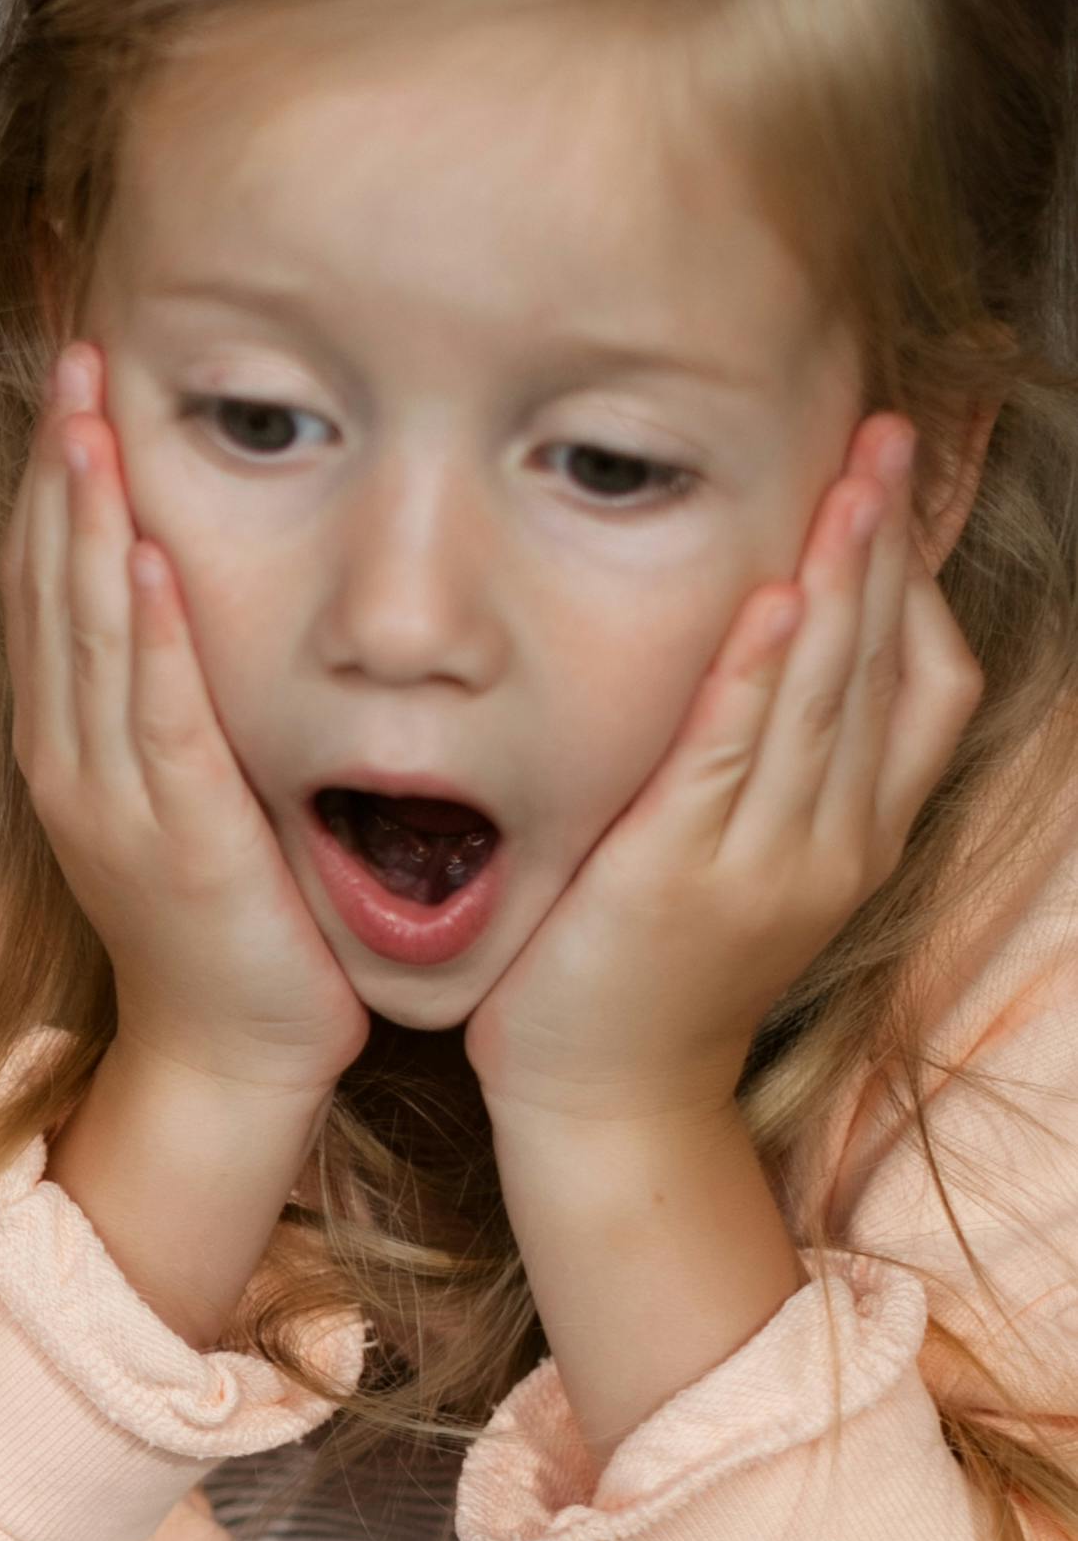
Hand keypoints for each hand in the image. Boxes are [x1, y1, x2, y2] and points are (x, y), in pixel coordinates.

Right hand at [5, 346, 370, 1104]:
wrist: (230, 1054)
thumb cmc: (228, 919)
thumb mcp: (182, 786)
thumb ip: (175, 696)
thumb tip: (194, 586)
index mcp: (69, 743)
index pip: (46, 585)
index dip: (54, 479)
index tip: (74, 381)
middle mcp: (70, 760)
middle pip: (51, 587)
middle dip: (63, 467)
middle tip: (76, 356)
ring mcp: (112, 800)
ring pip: (88, 636)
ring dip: (91, 523)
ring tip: (94, 421)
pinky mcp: (176, 837)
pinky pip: (156, 718)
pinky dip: (152, 637)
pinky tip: (156, 561)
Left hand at [466, 418, 980, 1133]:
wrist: (610, 1106)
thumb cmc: (654, 977)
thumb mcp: (746, 867)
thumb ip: (771, 776)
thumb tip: (773, 662)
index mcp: (858, 839)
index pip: (930, 687)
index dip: (917, 584)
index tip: (894, 491)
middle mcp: (835, 846)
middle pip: (885, 669)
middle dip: (886, 544)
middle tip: (884, 434)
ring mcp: (768, 864)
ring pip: (826, 696)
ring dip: (841, 578)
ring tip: (848, 479)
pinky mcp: (683, 876)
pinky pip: (733, 754)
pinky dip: (758, 672)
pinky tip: (774, 597)